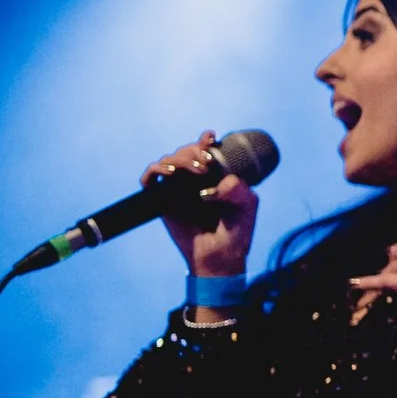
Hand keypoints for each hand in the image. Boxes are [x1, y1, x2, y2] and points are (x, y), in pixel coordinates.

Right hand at [146, 132, 257, 276]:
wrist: (219, 258)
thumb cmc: (236, 232)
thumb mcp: (246, 207)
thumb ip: (237, 189)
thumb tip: (218, 182)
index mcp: (217, 174)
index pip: (208, 149)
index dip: (207, 140)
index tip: (212, 139)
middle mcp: (196, 177)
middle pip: (186, 150)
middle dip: (194, 150)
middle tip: (206, 163)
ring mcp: (178, 187)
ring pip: (170, 160)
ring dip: (180, 158)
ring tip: (197, 170)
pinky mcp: (162, 198)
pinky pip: (151, 178)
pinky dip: (155, 170)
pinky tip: (168, 172)